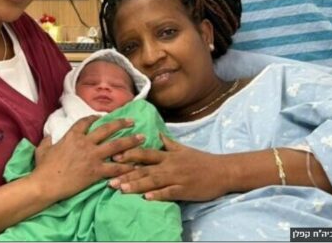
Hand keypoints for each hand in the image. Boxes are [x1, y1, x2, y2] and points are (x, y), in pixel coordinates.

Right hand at [31, 116, 143, 201]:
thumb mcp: (43, 149)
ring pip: (117, 145)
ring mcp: (92, 156)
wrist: (47, 184)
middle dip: (121, 124)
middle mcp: (85, 143)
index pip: (86, 122)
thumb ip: (48, 141)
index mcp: (72, 136)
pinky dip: (127, 167)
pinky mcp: (96, 171)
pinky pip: (116, 168)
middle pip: (107, 129)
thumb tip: (49, 137)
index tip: (101, 116)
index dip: (94, 118)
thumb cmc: (43, 168)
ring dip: (130, 141)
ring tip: (142, 138)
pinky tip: (136, 166)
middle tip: (132, 121)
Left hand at [108, 133, 233, 201]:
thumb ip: (168, 143)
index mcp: (168, 155)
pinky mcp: (185, 190)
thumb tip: (156, 134)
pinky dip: (158, 195)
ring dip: (137, 185)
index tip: (113, 156)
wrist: (222, 171)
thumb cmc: (202, 160)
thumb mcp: (183, 148)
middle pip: (145, 169)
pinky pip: (169, 193)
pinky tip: (146, 198)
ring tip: (122, 189)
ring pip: (154, 181)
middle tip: (109, 179)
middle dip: (126, 174)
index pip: (145, 153)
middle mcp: (170, 165)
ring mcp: (177, 178)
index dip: (129, 155)